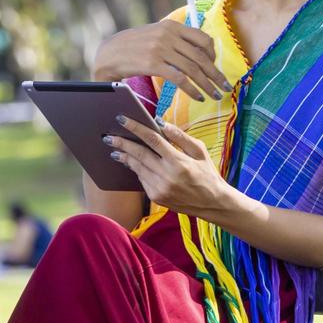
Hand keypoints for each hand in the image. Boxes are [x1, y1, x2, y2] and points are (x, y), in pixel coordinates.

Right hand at [92, 21, 229, 101]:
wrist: (108, 53)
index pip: (203, 39)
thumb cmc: (133, 46)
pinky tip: (198, 97)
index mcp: (171, 25)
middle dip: (215, 75)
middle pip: (201, 56)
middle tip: (225, 87)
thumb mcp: (155, 34)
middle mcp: (167, 35)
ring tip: (214, 95)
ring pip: (193, 69)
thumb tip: (199, 50)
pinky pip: (180, 79)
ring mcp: (160, 49)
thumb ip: (175, 38)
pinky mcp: (153, 64)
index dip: (213, 56)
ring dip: (207, 85)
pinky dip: (192, 90)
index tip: (215, 69)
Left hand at [105, 118, 233, 218]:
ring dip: (125, 157)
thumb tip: (160, 122)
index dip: (135, 128)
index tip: (121, 119)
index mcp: (178, 161)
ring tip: (115, 148)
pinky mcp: (156, 197)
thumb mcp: (200, 151)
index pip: (152, 140)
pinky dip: (136, 169)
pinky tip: (130, 162)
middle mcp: (167, 176)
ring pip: (137, 167)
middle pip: (139, 154)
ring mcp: (160, 188)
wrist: (214, 204)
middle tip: (108, 136)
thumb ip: (180, 136)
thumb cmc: (207, 174)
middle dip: (122, 143)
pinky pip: (142, 179)